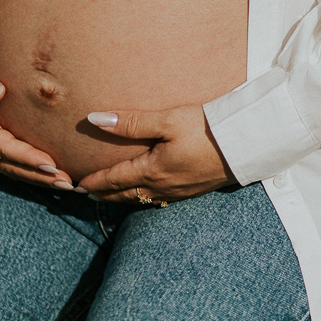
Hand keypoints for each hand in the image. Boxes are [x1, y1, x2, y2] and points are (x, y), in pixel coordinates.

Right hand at [0, 56, 72, 188]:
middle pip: (12, 165)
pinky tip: (52, 173)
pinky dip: (32, 170)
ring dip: (39, 177)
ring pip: (14, 167)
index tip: (51, 164)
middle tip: (68, 182)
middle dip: (40, 175)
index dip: (27, 157)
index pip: (4, 147)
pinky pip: (12, 161)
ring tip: (68, 183)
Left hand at [77, 105, 235, 202]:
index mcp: (152, 171)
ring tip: (111, 196)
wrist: (244, 144)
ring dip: (123, 199)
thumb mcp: (167, 120)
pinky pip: (160, 200)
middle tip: (87, 195)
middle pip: (125, 195)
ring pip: (142, 200)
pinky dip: (144, 199)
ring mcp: (179, 192)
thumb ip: (131, 122)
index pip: (114, 180)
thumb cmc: (205, 129)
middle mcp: (162, 187)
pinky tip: (148, 194)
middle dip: (104, 195)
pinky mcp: (193, 191)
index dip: (93, 183)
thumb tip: (95, 119)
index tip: (76, 186)